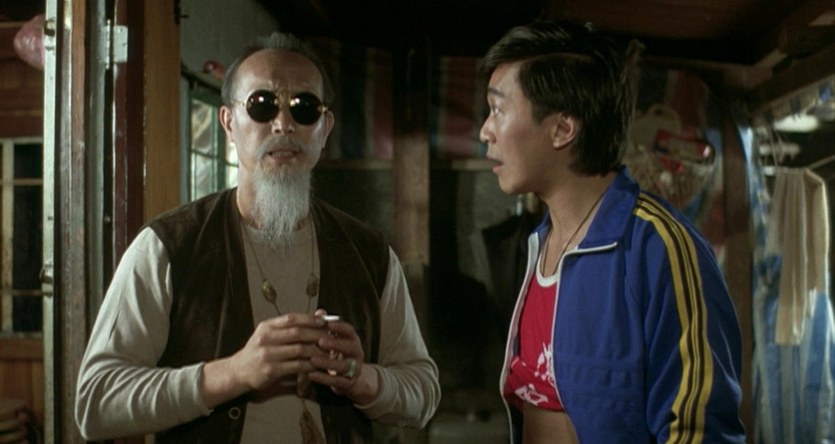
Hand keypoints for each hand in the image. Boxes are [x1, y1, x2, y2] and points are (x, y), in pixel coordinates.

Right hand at [200, 313, 330, 407]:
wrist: (239, 370)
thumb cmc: (259, 350)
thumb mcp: (271, 334)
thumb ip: (293, 325)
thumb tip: (320, 314)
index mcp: (267, 326)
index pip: (291, 318)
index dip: (310, 319)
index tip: (324, 322)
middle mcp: (266, 338)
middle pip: (298, 333)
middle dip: (318, 335)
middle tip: (332, 338)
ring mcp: (268, 354)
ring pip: (299, 350)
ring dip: (317, 351)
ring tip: (330, 353)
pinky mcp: (271, 370)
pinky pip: (296, 366)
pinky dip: (310, 366)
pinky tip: (319, 366)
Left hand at [307, 310, 378, 403]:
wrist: (350, 379)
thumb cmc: (338, 354)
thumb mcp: (335, 340)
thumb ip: (326, 327)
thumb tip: (319, 312)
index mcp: (353, 340)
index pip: (349, 331)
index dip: (340, 327)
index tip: (328, 323)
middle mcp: (356, 353)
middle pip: (350, 347)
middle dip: (335, 344)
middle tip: (320, 341)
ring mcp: (354, 369)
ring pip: (343, 366)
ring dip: (327, 362)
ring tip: (313, 359)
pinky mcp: (347, 383)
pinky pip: (336, 381)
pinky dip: (323, 378)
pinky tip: (311, 374)